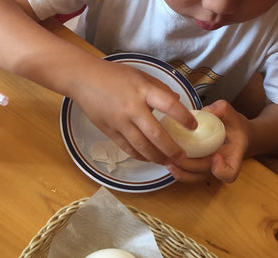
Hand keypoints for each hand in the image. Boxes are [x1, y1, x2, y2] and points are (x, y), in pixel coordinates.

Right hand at [70, 59, 196, 164]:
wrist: (84, 80)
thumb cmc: (114, 75)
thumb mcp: (140, 75)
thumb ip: (159, 88)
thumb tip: (176, 100)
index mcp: (142, 91)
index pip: (168, 105)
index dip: (183, 117)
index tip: (193, 126)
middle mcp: (132, 109)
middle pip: (156, 134)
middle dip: (171, 149)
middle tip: (182, 156)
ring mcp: (120, 123)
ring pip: (142, 146)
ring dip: (156, 157)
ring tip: (167, 162)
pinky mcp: (110, 132)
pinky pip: (127, 148)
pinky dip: (140, 155)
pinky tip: (148, 158)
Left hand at [166, 100, 249, 182]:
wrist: (234, 136)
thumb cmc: (234, 127)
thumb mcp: (232, 115)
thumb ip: (223, 110)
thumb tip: (207, 110)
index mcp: (233, 157)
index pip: (229, 173)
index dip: (221, 170)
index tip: (216, 156)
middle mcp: (219, 168)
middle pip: (204, 173)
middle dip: (189, 165)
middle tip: (176, 155)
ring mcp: (207, 171)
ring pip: (192, 178)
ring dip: (179, 171)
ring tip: (167, 160)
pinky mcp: (196, 170)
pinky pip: (185, 174)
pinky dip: (175, 169)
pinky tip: (165, 157)